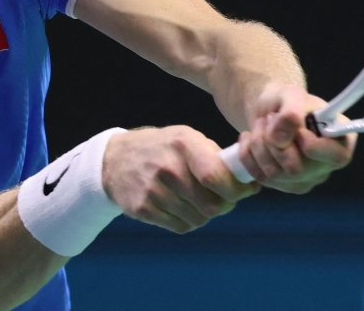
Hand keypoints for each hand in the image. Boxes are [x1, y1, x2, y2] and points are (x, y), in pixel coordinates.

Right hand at [102, 126, 258, 233]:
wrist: (116, 160)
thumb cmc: (162, 148)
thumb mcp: (187, 138)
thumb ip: (215, 156)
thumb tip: (247, 179)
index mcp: (183, 144)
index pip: (216, 177)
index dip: (236, 190)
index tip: (245, 190)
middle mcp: (168, 167)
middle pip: (211, 205)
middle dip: (225, 205)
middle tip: (223, 199)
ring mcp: (153, 190)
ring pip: (199, 219)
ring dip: (206, 214)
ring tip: (198, 200)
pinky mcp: (143, 209)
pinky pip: (181, 227)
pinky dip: (189, 221)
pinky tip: (182, 207)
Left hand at [235, 88, 354, 193]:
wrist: (269, 112)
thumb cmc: (288, 101)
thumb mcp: (291, 94)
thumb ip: (291, 111)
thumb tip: (280, 140)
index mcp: (340, 143)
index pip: (335, 158)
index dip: (311, 144)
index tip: (298, 128)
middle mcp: (325, 167)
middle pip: (296, 169)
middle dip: (274, 140)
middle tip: (270, 118)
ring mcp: (303, 180)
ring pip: (273, 174)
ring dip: (259, 143)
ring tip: (261, 124)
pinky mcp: (281, 185)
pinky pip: (258, 176)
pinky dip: (247, 153)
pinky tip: (250, 138)